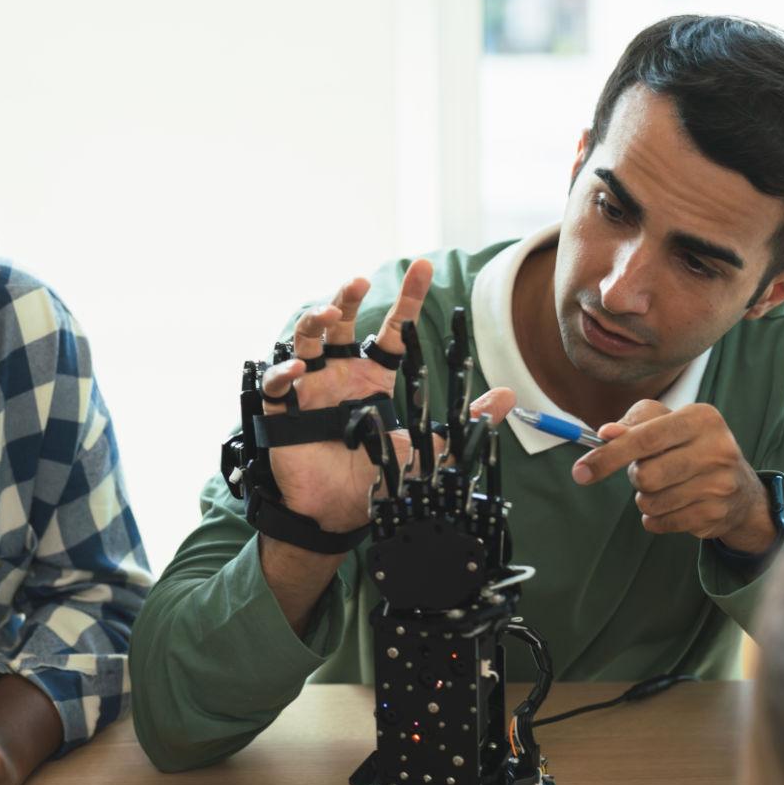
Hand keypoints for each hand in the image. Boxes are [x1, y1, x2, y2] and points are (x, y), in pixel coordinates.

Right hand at [259, 261, 516, 532]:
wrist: (339, 517)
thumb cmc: (377, 481)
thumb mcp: (430, 451)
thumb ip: (465, 424)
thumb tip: (508, 395)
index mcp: (374, 380)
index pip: (392, 332)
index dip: (407, 300)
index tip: (423, 268)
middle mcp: (340, 377)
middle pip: (341, 325)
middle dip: (348, 297)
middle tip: (361, 281)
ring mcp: (309, 392)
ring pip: (305, 341)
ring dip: (314, 321)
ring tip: (331, 314)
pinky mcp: (283, 414)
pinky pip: (275, 385)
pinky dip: (282, 372)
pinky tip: (298, 370)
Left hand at [571, 401, 774, 552]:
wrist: (740, 490)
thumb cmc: (689, 449)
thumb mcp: (666, 426)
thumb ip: (633, 426)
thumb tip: (605, 434)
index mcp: (702, 417)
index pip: (644, 437)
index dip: (608, 456)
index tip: (580, 471)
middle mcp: (718, 448)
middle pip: (645, 475)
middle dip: (636, 478)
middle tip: (649, 472)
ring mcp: (720, 484)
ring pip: (650, 502)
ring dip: (646, 499)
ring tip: (666, 488)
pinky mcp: (715, 514)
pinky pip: (660, 523)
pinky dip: (655, 518)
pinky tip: (674, 506)